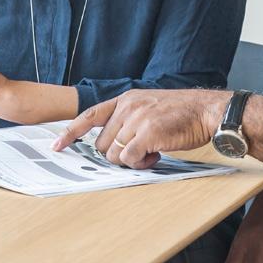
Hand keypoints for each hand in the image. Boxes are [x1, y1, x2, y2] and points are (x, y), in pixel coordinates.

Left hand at [52, 88, 229, 167]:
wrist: (207, 110)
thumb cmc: (181, 113)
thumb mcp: (149, 106)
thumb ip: (129, 119)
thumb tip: (113, 145)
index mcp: (126, 99)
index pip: (89, 115)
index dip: (71, 132)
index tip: (56, 146)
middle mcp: (127, 106)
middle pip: (102, 144)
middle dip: (116, 155)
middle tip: (140, 152)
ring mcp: (137, 119)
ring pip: (113, 154)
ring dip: (130, 161)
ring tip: (151, 152)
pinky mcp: (147, 133)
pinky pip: (130, 160)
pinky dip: (141, 164)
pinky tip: (157, 155)